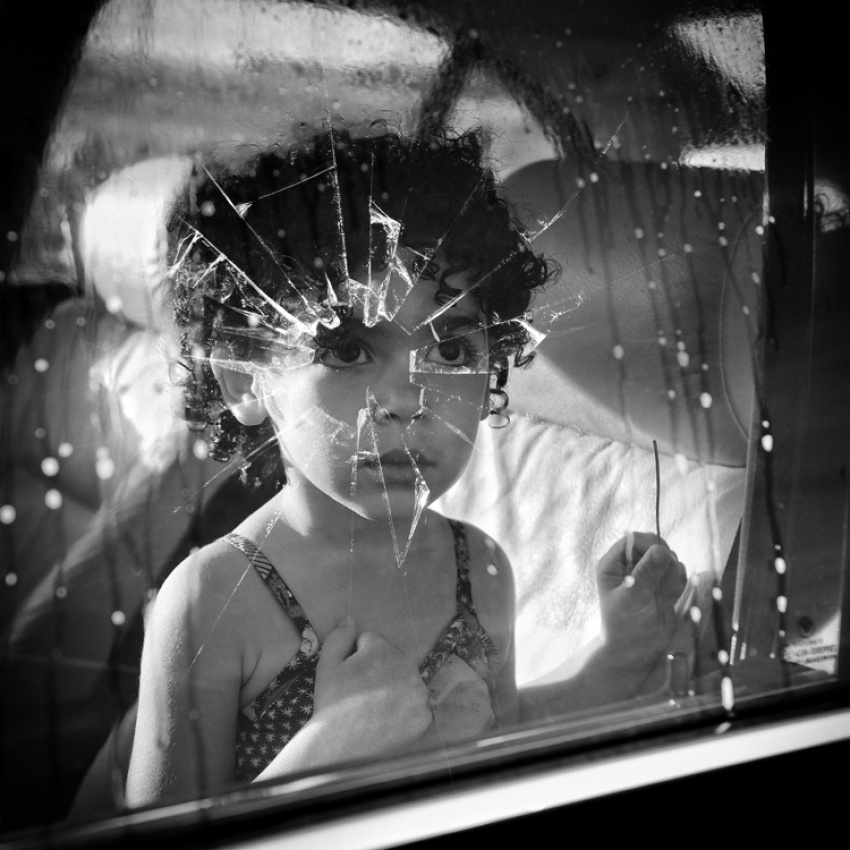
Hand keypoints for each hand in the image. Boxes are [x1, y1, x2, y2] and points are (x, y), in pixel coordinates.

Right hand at [311, 618, 432, 759]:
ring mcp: (419, 692)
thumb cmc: (332, 703)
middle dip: (379, 670)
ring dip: (395, 689)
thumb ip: (339, 637)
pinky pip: (416, 706)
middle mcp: (406, 665)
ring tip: (374, 709)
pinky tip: (388, 721)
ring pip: (406, 682)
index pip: (372, 642)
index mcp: (383, 649)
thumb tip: (350, 620)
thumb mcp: (327, 665)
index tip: (351, 676)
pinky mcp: (425, 716)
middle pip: (392, 660)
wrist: (341, 746)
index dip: (358, 657)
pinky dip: (405, 712)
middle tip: (361, 694)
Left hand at [596, 532, 687, 693]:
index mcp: (613, 563)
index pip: (634, 539)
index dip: (650, 545)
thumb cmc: (625, 625)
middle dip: (664, 561)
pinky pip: (679, 573)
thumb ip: (647, 573)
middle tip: (661, 583)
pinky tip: (669, 599)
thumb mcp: (633, 598)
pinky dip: (679, 584)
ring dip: (672, 575)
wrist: (637, 651)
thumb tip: (661, 549)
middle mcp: (631, 565)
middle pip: (656, 545)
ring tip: (662, 596)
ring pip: (670, 559)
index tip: (660, 559)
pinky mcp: (664, 584)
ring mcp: (648, 574)